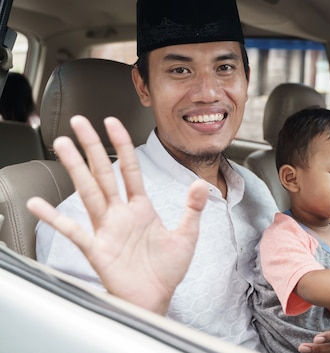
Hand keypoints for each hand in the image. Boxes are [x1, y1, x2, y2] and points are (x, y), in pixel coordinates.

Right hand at [27, 116, 207, 313]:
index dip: (123, 145)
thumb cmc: (167, 270)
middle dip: (92, 147)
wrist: (156, 299)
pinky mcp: (97, 249)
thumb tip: (200, 184)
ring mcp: (106, 229)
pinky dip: (55, 218)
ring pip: (88, 192)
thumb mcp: (186, 236)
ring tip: (62, 145)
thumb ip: (192, 209)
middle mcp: (120, 214)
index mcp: (141, 208)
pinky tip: (38, 205)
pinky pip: (73, 230)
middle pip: (103, 173)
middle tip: (79, 123)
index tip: (112, 123)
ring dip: (75, 168)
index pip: (130, 169)